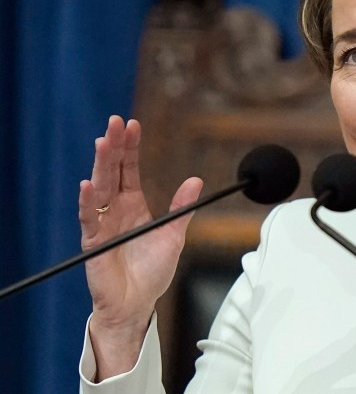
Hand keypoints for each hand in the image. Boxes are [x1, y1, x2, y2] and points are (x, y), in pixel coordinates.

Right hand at [78, 116, 202, 378]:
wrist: (138, 305)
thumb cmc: (152, 272)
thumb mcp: (173, 235)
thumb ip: (182, 208)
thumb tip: (195, 180)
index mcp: (133, 205)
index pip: (128, 169)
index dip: (130, 147)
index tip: (132, 124)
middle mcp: (115, 210)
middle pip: (112, 171)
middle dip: (114, 146)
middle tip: (115, 122)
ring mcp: (102, 224)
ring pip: (99, 188)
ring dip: (100, 165)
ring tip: (103, 142)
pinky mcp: (93, 243)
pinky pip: (89, 219)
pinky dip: (88, 202)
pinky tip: (88, 184)